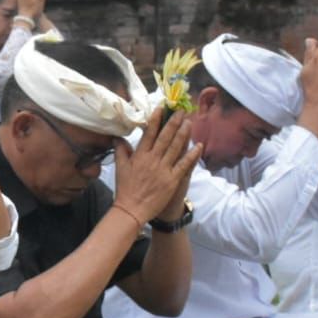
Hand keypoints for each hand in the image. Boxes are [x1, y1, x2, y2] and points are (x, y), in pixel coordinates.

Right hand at [113, 110, 200, 224]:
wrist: (132, 209)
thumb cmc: (125, 188)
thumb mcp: (120, 168)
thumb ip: (121, 151)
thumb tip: (118, 138)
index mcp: (140, 156)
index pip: (149, 133)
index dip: (156, 120)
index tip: (162, 108)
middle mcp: (152, 160)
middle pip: (165, 137)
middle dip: (174, 122)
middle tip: (181, 111)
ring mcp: (163, 169)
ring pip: (175, 148)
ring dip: (183, 134)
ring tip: (189, 122)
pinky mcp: (172, 180)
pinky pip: (184, 165)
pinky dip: (192, 155)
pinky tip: (198, 146)